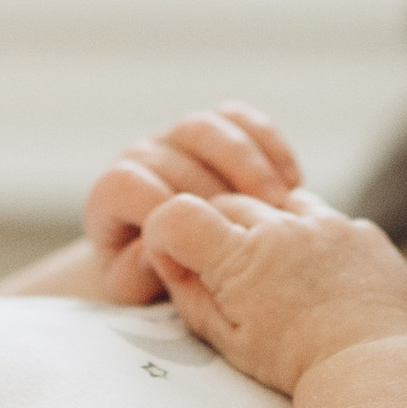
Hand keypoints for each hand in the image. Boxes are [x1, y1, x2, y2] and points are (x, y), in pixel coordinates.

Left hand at [75, 103, 303, 307]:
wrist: (178, 258)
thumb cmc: (152, 279)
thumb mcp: (136, 289)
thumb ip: (134, 275)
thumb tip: (150, 252)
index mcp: (112, 193)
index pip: (125, 184)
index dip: (156, 209)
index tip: (194, 244)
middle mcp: (143, 155)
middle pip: (172, 155)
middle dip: (213, 193)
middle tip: (252, 230)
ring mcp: (179, 136)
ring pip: (207, 128)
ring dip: (246, 163)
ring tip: (278, 203)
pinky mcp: (217, 126)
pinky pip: (240, 118)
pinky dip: (268, 144)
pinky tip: (294, 182)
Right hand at [141, 188, 406, 397]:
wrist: (370, 370)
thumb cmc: (293, 363)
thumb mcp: (227, 341)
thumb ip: (190, 295)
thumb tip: (169, 261)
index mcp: (240, 256)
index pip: (180, 215)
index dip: (168, 232)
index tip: (176, 255)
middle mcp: (282, 226)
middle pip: (230, 204)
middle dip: (221, 232)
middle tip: (233, 276)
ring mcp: (328, 224)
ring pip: (281, 204)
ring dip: (272, 228)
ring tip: (282, 274)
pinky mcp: (363, 232)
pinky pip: (330, 220)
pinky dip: (317, 239)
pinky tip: (322, 277)